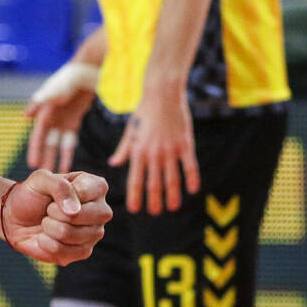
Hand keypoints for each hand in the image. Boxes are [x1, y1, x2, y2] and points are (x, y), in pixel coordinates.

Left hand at [0, 170, 111, 265]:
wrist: (18, 218)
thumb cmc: (33, 194)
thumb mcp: (40, 179)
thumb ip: (59, 185)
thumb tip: (74, 211)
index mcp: (96, 187)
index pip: (88, 191)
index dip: (63, 194)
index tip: (54, 193)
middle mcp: (101, 211)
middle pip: (79, 215)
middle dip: (54, 212)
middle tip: (49, 209)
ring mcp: (94, 233)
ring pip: (68, 233)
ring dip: (48, 226)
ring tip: (47, 221)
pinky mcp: (83, 252)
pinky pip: (61, 251)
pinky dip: (45, 242)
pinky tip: (45, 237)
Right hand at [24, 61, 98, 172]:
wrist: (86, 71)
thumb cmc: (69, 78)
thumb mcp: (55, 89)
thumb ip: (42, 101)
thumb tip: (26, 116)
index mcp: (44, 111)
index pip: (39, 135)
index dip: (36, 149)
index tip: (33, 165)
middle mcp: (50, 117)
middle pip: (46, 142)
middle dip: (43, 158)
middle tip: (39, 177)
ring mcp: (61, 120)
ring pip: (56, 144)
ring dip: (54, 158)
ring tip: (52, 175)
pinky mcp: (72, 121)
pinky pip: (69, 141)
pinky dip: (67, 152)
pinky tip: (67, 166)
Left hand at [110, 84, 198, 214]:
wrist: (162, 93)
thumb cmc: (144, 111)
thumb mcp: (130, 131)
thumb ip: (124, 149)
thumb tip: (113, 163)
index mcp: (138, 151)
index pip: (135, 180)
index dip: (136, 196)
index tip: (136, 209)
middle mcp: (153, 153)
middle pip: (154, 184)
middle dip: (154, 201)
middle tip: (156, 213)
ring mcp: (170, 150)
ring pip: (172, 179)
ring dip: (172, 195)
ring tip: (173, 207)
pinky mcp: (185, 144)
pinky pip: (189, 166)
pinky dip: (191, 180)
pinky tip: (192, 191)